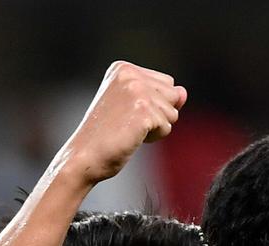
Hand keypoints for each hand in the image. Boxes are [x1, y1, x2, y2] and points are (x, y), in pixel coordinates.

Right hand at [59, 60, 186, 185]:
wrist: (85, 155)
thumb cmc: (107, 133)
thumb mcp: (133, 107)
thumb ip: (160, 96)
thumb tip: (184, 92)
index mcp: (123, 68)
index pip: (167, 83)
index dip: (154, 104)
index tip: (127, 112)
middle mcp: (130, 74)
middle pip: (173, 95)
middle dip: (159, 114)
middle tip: (129, 123)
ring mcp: (137, 91)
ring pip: (173, 112)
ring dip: (156, 127)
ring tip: (130, 130)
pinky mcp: (143, 111)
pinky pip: (167, 127)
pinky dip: (154, 137)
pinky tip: (133, 137)